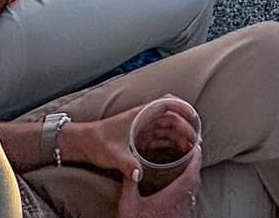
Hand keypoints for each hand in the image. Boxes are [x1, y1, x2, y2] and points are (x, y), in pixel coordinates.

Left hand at [61, 102, 200, 179]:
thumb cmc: (97, 142)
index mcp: (139, 115)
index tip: (194, 116)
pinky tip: (177, 152)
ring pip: (167, 127)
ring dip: (179, 135)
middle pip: (171, 117)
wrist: (83, 143)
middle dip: (185, 127)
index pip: (166, 103)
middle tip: (195, 142)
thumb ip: (128, 164)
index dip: (182, 107)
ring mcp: (142, 127)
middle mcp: (143, 118)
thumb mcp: (113, 155)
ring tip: (189, 149)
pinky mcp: (139, 136)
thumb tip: (139, 175)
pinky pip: (160, 136)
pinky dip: (171, 142)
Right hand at [118, 158, 200, 216]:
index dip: (196, 158)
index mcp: (172, 197)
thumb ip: (130, 184)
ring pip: (194, 192)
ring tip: (185, 167)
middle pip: (195, 181)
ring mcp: (184, 213)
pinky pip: (189, 201)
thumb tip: (130, 167)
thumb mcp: (129, 204)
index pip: (191, 174)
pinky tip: (178, 189)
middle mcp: (182, 205)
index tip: (196, 146)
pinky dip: (188, 190)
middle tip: (190, 153)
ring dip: (192, 178)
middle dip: (194, 165)